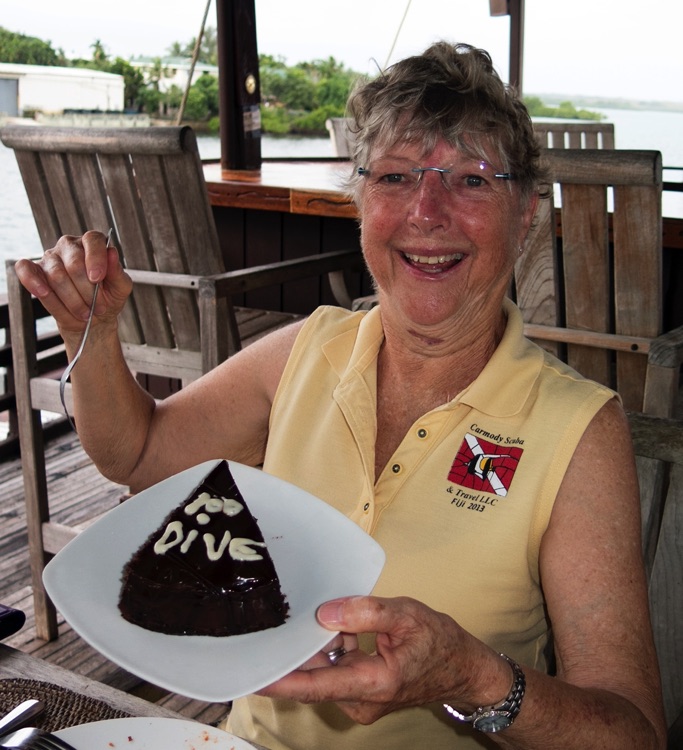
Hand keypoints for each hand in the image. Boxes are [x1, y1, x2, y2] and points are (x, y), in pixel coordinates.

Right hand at [14, 231, 131, 340]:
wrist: (92, 319)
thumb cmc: (108, 299)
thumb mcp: (120, 288)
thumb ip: (118, 272)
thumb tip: (112, 253)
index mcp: (93, 244)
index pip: (93, 240)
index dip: (96, 260)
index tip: (97, 280)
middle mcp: (70, 245)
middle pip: (74, 262)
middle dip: (87, 290)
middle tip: (97, 308)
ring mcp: (51, 257)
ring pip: (56, 275)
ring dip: (72, 300)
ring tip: (84, 313)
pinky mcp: (34, 270)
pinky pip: (26, 270)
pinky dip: (33, 282)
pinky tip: (43, 293)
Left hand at [258, 595, 500, 724]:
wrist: (463, 669)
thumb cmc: (438, 640)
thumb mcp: (406, 615)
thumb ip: (364, 612)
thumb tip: (324, 613)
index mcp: (373, 682)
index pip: (316, 685)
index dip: (282, 681)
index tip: (252, 675)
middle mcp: (362, 699)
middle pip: (315, 678)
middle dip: (293, 655)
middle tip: (267, 628)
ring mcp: (362, 700)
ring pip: (324, 674)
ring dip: (313, 650)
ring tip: (296, 620)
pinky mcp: (363, 693)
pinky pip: (336, 672)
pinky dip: (329, 652)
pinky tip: (328, 628)